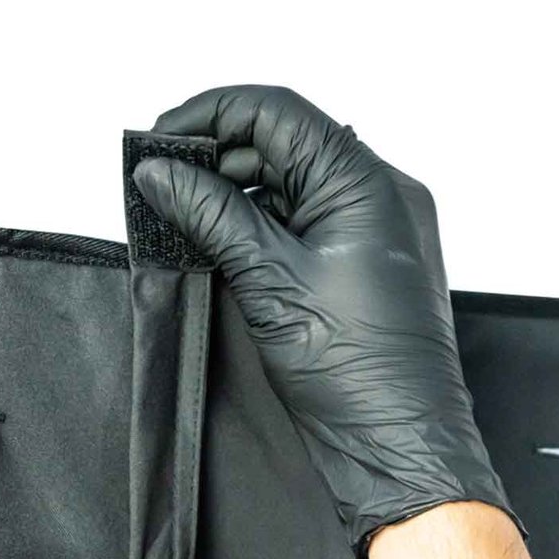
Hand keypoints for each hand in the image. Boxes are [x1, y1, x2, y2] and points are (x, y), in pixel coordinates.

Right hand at [132, 86, 517, 558]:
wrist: (401, 447)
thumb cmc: (362, 374)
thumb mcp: (269, 280)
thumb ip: (212, 215)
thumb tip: (161, 173)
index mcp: (366, 181)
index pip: (277, 111)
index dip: (209, 115)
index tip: (158, 141)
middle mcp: (376, 194)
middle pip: (281, 142)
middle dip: (215, 156)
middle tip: (158, 183)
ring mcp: (371, 229)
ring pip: (288, 183)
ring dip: (232, 193)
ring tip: (178, 217)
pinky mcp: (360, 262)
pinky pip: (301, 221)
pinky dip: (256, 225)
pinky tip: (215, 243)